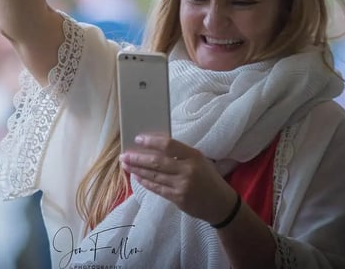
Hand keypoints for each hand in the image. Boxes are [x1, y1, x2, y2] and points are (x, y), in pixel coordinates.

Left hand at [119, 134, 237, 224]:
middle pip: (157, 162)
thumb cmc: (208, 178)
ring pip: (154, 176)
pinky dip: (146, 182)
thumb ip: (180, 154)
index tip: (138, 139)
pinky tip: (137, 177)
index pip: (169, 145)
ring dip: (137, 170)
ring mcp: (182, 185)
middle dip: (137, 158)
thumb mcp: (199, 160)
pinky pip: (157, 189)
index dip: (151, 141)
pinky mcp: (178, 198)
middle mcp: (187, 170)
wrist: (221, 204)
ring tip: (126, 165)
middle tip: (124, 156)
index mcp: (193, 156)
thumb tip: (154, 147)